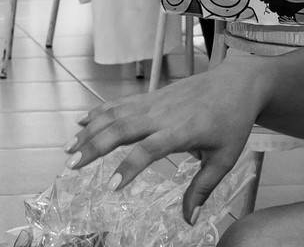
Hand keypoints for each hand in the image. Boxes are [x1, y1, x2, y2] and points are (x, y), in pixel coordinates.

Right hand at [66, 61, 258, 223]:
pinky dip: (99, 111)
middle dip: (94, 146)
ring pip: (115, 114)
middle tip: (72, 164)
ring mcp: (153, 102)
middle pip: (121, 129)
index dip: (128, 167)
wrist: (235, 83)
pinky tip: (82, 121)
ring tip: (68, 148)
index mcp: (182, 130)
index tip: (111, 186)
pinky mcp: (150, 96)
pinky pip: (119, 103)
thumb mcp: (224, 159)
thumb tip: (189, 219)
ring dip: (89, 130)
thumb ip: (202, 188)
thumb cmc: (232, 122)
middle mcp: (162, 114)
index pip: (149, 150)